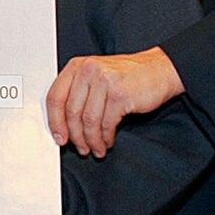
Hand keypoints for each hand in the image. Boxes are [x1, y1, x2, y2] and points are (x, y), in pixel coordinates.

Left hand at [44, 47, 184, 155]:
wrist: (160, 70)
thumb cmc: (127, 76)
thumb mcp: (96, 76)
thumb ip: (77, 93)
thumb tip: (63, 125)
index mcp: (76, 66)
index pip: (55, 97)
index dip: (54, 122)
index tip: (59, 137)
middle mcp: (88, 70)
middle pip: (71, 112)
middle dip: (75, 136)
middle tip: (81, 148)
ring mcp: (104, 81)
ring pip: (88, 121)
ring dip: (91, 141)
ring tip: (96, 148)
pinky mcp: (119, 94)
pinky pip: (105, 124)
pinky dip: (105, 137)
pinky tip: (108, 141)